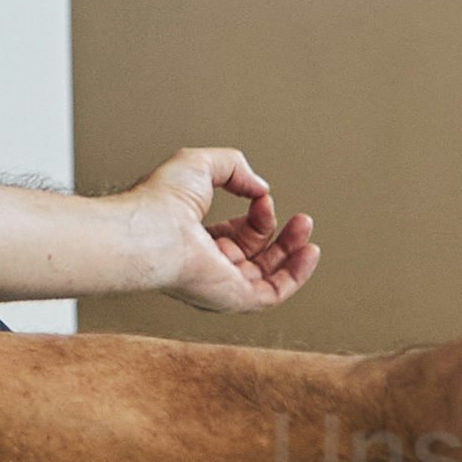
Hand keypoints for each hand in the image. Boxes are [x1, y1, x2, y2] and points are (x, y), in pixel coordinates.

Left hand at [123, 143, 318, 311]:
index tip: (261, 196)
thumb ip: (234, 167)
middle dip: (281, 236)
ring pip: (267, 276)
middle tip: (300, 219)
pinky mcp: (232, 298)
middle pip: (255, 255)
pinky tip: (309, 253)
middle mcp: (206, 263)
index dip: (256, 214)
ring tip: (306, 229)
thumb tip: (260, 187)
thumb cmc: (160, 200)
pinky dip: (296, 275)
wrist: (152, 231)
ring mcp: (219, 282)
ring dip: (292, 252)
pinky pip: (272, 294)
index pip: (234, 233)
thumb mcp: (201, 164)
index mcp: (193, 237)